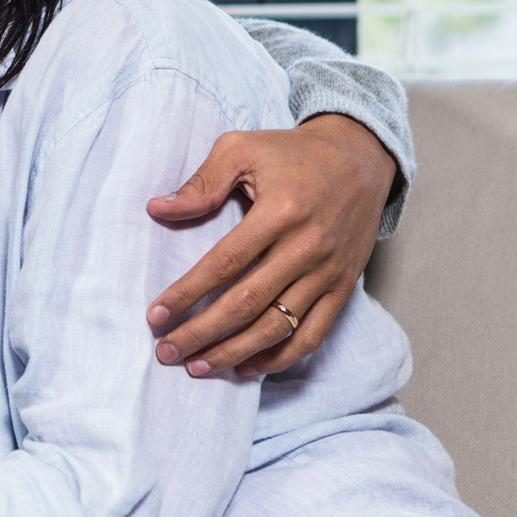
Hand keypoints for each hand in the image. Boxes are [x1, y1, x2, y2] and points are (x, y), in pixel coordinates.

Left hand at [145, 114, 396, 376]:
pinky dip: (279, 359)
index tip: (155, 316)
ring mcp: (328, 272)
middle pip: (246, 304)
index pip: (224, 264)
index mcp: (280, 211)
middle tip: (166, 352)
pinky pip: (312, 336)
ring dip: (234, 353)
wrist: (361, 158)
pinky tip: (245, 367)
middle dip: (201, 333)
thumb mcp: (243, 149)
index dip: (187, 294)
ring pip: (277, 328)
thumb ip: (202, 182)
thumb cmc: (292, 154)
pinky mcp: (343, 288)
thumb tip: (157, 209)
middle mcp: (308, 247)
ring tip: (197, 366)